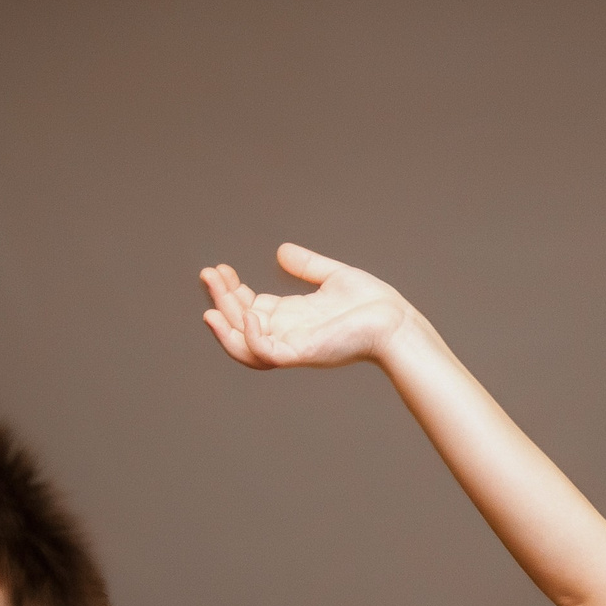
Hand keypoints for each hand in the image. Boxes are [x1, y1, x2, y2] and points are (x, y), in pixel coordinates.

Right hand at [199, 243, 412, 370]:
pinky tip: (247, 316)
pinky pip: (268, 354)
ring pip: (246, 346)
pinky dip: (252, 339)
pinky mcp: (304, 353)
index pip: (248, 308)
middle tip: (209, 275)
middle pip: (240, 324)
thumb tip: (282, 251)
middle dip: (220, 301)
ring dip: (225, 327)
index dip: (229, 291)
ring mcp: (294, 345)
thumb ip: (306, 266)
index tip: (219, 269)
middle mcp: (288, 333)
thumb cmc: (373, 304)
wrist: (397, 322)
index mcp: (291, 317)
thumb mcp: (332, 276)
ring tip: (211, 306)